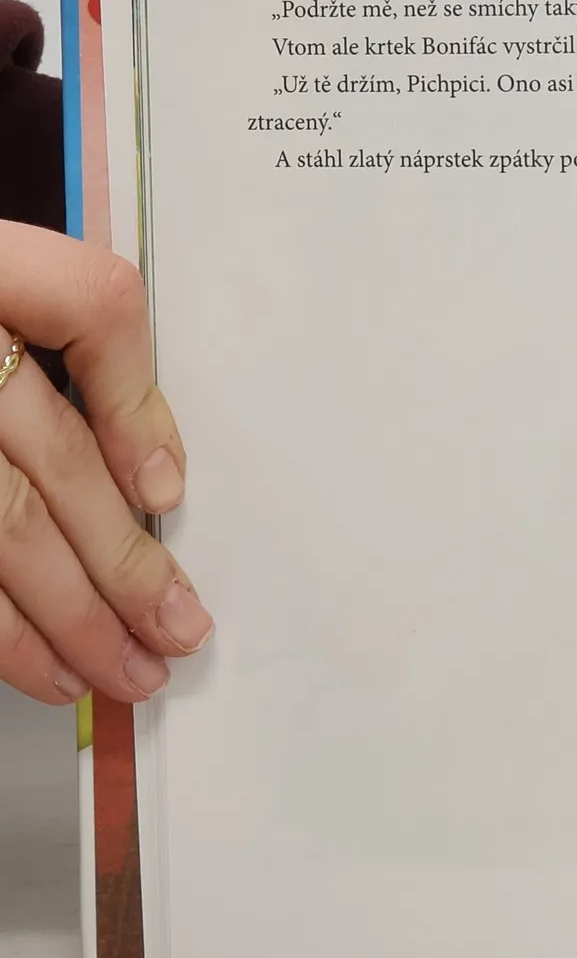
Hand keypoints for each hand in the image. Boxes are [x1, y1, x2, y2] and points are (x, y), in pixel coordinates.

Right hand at [0, 222, 210, 705]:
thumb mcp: (3, 289)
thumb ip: (63, 349)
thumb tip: (150, 471)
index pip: (88, 304)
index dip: (137, 402)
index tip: (167, 490)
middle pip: (47, 457)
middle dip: (121, 562)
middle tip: (178, 630)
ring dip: (64, 615)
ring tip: (122, 669)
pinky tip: (36, 662)